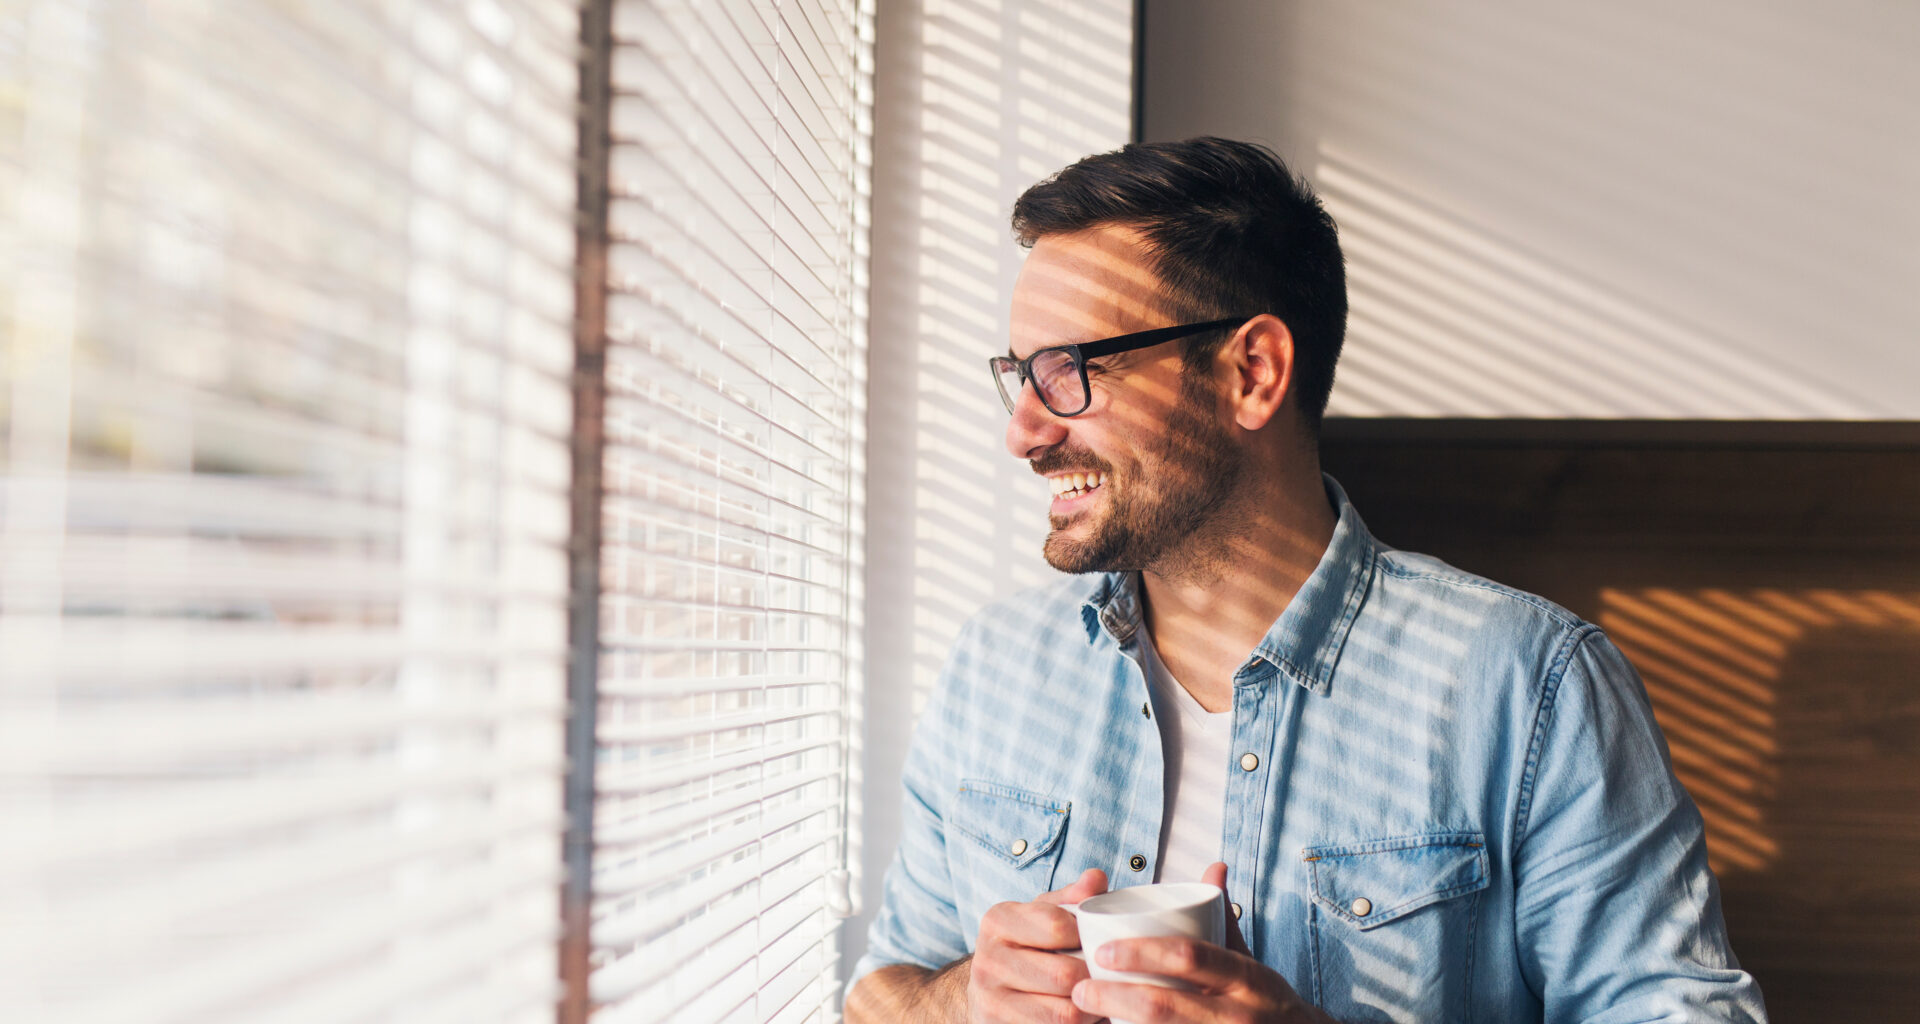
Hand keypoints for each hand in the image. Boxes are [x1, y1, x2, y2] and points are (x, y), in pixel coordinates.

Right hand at [968, 867, 1109, 1023]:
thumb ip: (1073, 897)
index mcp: (999, 920)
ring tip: (1100, 1000)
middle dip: (1095, 979)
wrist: (989, 992)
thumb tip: (1096, 878)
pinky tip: (1083, 1016)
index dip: (1089, 937)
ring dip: (1091, 1009)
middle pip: (1065, 974)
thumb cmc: (1028, 947)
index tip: (1102, 943)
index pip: (1058, 925)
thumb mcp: (1045, 916)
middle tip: (1112, 980)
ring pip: (1065, 1012)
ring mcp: (989, 999)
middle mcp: (987, 959)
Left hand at [1068, 863, 1333, 1022]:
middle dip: (1116, 996)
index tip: (1103, 950)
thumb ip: (1224, 920)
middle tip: (1080, 988)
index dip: (1142, 953)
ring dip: (1119, 1023)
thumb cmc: (1261, 1002)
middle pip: (1167, 1006)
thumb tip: (1214, 866)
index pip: (1190, 958)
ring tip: (1086, 1012)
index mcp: (1246, 979)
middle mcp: (1237, 1015)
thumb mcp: (1249, 961)